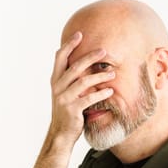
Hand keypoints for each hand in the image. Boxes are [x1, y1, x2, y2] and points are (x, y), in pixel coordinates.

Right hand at [48, 31, 114, 147]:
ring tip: (112, 74)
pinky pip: (89, 99)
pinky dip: (101, 94)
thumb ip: (68, 78)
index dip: (69, 45)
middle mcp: (58, 87)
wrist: (61, 133)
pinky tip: (110, 91)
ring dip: (100, 76)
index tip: (79, 34)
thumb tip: (78, 61)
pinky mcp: (72, 110)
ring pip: (84, 82)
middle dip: (90, 57)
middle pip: (75, 67)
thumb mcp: (63, 92)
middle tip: (104, 51)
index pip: (59, 57)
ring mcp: (64, 98)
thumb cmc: (66, 110)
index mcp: (55, 80)